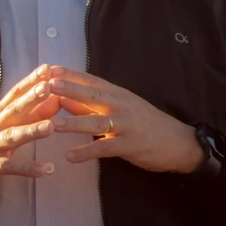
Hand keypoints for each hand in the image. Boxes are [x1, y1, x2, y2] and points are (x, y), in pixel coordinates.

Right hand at [0, 64, 65, 205]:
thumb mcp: (5, 124)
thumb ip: (32, 114)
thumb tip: (57, 100)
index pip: (16, 93)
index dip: (31, 81)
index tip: (47, 69)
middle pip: (14, 110)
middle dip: (31, 98)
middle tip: (48, 87)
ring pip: (12, 136)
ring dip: (31, 131)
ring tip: (51, 127)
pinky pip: (11, 167)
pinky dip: (28, 168)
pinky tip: (47, 170)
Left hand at [46, 69, 203, 173]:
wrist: (177, 141)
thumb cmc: (143, 122)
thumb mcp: (119, 107)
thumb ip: (90, 104)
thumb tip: (62, 98)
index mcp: (116, 94)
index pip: (90, 81)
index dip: (70, 75)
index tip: (49, 69)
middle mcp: (120, 105)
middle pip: (91, 96)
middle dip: (69, 90)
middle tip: (48, 86)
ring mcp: (125, 125)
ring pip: (96, 122)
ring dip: (74, 123)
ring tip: (53, 125)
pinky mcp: (129, 145)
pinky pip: (104, 148)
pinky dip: (87, 152)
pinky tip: (70, 156)